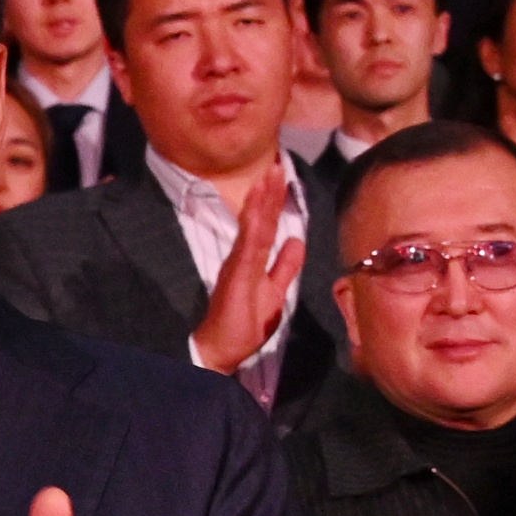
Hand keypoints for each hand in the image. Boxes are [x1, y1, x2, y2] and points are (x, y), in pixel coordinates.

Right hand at [190, 167, 299, 375]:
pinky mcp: (236, 274)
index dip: (275, 201)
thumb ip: (284, 267)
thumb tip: (297, 241)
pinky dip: (252, 222)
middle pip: (259, 220)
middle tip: (278, 164)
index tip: (282, 176)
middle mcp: (243, 257)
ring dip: (262, 200)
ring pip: (253, 226)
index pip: (266, 225)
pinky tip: (256, 203)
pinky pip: (247, 244)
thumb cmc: (241, 325)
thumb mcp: (274, 293)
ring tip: (269, 175)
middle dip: (270, 192)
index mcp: (252, 260)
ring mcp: (239, 264)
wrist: (218, 351)